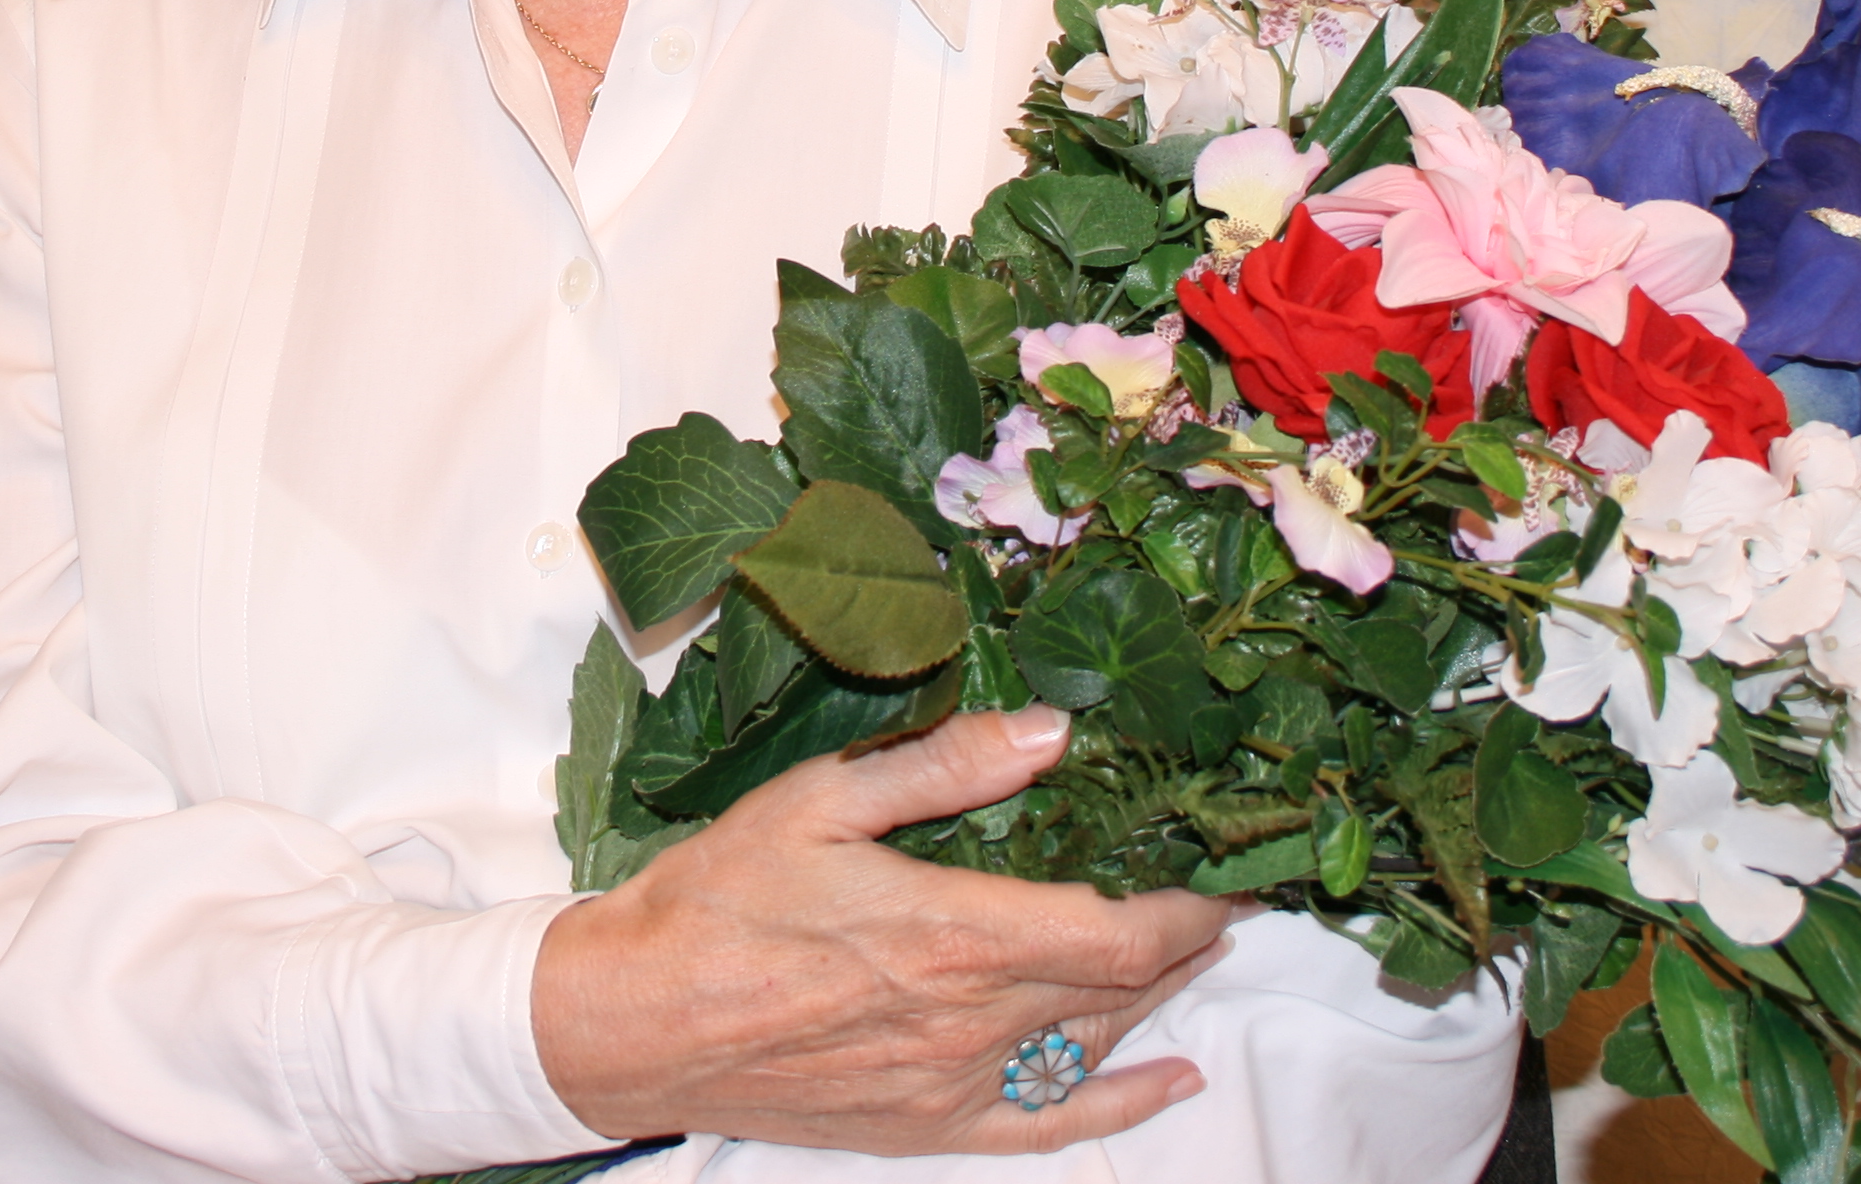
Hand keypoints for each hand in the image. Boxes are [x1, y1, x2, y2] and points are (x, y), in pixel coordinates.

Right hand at [533, 706, 1235, 1154]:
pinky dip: (1122, 1105)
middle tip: (1225, 894)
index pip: (1117, 931)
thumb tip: (1051, 731)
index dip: (1189, 907)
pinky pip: (1048, 1126)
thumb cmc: (718, 901)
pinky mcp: (927, 1128)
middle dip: (1185, 942)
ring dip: (1157, 999)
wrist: (633, 1022)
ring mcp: (953, 1087)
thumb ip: (943, 765)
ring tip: (1194, 953)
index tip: (1226, 870)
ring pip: (1092, 1047)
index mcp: (952, 934)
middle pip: (1120, 988)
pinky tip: (1170, 1079)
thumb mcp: (818, 801)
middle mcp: (969, 1023)